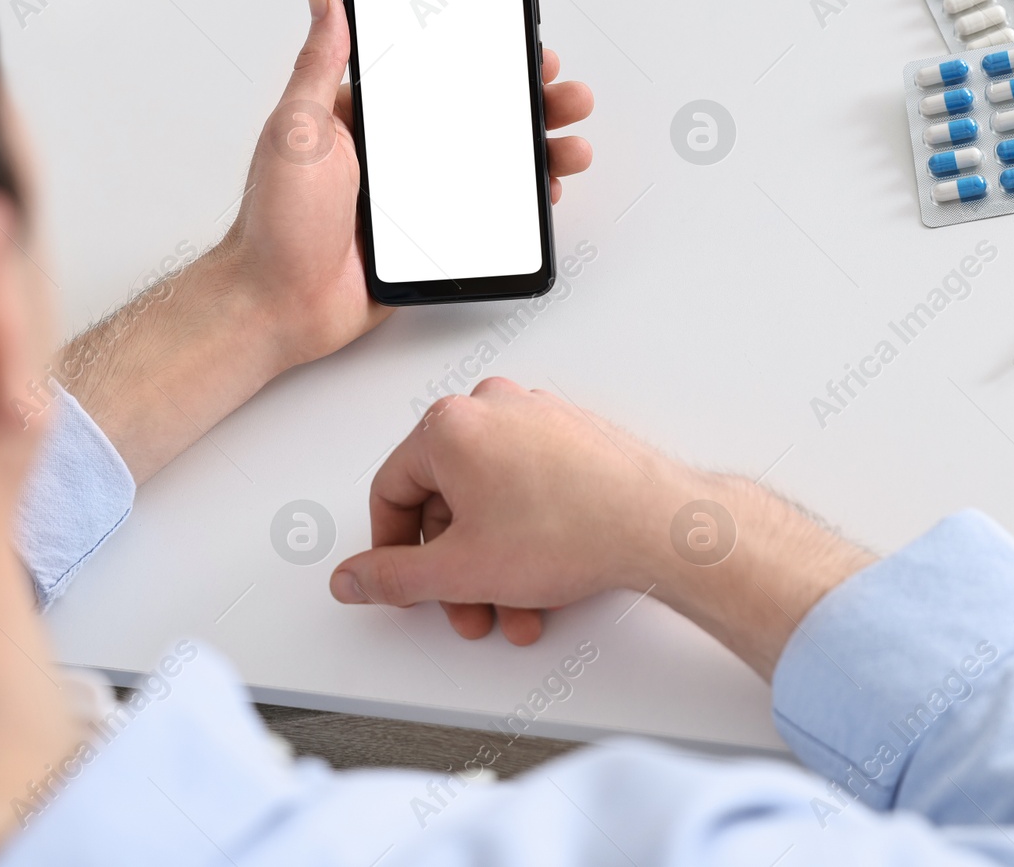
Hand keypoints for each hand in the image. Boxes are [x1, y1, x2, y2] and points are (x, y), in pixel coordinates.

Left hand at [61, 0, 592, 481]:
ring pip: (491, 166)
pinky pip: (485, 217)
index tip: (526, 48)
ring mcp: (416, 199)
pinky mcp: (428, 242)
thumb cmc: (273, 222)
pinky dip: (521, 204)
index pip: (437, 76)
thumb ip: (318, 64)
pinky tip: (546, 191)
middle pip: (478, 118)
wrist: (276, 306)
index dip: (487, 60)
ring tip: (571, 147)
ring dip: (538, 152)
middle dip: (531, 104)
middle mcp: (395, 155)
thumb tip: (325, 0)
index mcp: (366, 119)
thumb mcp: (296, 129)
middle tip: (567, 97)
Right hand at [329, 378, 873, 678]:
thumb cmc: (572, 529)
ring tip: (516, 606)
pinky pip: (527, 487)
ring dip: (493, 562)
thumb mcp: (459, 569)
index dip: (391, 550)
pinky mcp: (572, 434)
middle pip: (444, 499)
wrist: (658, 525)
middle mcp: (490, 407)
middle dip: (455, 568)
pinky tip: (544, 578)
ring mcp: (535, 416)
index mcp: (448, 426)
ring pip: (489, 499)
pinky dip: (526, 534)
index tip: (403, 581)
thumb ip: (391, 577)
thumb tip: (355, 577)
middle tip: (468, 608)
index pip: (390, 491)